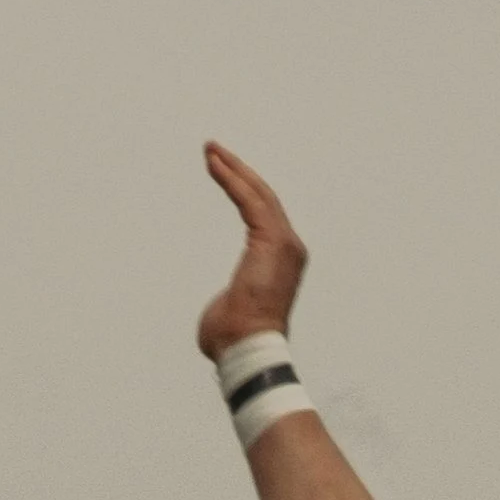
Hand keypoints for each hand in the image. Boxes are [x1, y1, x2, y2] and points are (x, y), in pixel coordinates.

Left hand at [196, 141, 307, 362]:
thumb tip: (223, 306)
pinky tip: (215, 164)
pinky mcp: (272, 240)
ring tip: (211, 150)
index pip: (261, 216)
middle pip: (264, 198)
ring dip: (234, 169)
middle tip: (213, 151)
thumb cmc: (234, 341)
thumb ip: (230, 297)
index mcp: (280, 262)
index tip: (220, 171)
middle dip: (238, 172)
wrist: (246, 349)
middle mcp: (288, 248)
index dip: (242, 191)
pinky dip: (232, 180)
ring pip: (259, 194)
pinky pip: (250, 200)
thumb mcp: (231, 310)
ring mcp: (284, 243)